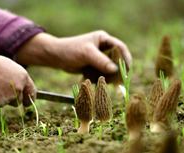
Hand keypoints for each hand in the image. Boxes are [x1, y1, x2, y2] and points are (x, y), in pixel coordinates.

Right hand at [0, 51, 35, 107]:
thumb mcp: (10, 68)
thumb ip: (18, 79)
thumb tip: (20, 88)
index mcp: (23, 78)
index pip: (32, 93)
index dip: (30, 99)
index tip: (27, 103)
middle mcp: (19, 89)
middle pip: (19, 100)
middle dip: (13, 99)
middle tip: (2, 91)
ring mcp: (8, 97)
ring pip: (7, 103)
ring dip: (2, 98)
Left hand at [16, 30, 131, 73]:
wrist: (56, 57)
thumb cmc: (70, 50)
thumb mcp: (87, 54)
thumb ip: (101, 61)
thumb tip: (115, 69)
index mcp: (103, 39)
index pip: (120, 47)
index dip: (126, 58)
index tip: (127, 69)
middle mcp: (103, 47)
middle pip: (117, 60)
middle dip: (118, 70)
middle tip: (119, 80)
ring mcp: (99, 57)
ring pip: (110, 69)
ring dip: (109, 77)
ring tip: (105, 83)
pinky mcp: (94, 66)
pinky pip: (102, 74)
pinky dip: (100, 79)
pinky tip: (94, 81)